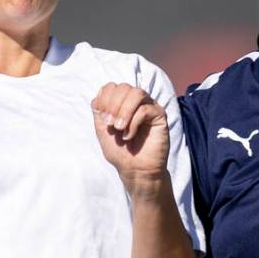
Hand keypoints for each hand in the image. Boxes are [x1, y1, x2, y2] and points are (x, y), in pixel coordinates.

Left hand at [91, 83, 169, 197]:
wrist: (135, 170)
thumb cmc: (120, 152)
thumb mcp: (102, 130)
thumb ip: (99, 112)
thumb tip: (98, 96)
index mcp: (122, 103)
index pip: (112, 87)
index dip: (105, 100)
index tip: (103, 119)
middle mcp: (136, 102)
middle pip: (124, 87)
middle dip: (113, 105)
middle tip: (111, 125)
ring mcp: (149, 107)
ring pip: (137, 93)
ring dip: (124, 111)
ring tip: (119, 128)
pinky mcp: (160, 116)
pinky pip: (146, 109)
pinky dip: (134, 122)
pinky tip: (129, 136)